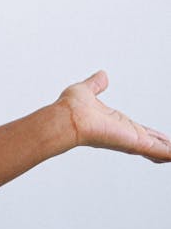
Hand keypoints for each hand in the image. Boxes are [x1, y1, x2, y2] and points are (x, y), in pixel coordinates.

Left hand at [56, 71, 170, 162]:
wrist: (68, 118)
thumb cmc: (72, 108)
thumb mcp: (87, 91)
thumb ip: (96, 84)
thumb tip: (102, 75)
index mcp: (118, 122)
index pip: (141, 131)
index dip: (153, 135)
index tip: (164, 139)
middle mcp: (126, 134)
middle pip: (153, 142)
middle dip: (166, 145)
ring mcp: (132, 140)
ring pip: (159, 149)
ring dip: (170, 150)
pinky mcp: (136, 144)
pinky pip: (161, 151)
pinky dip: (170, 153)